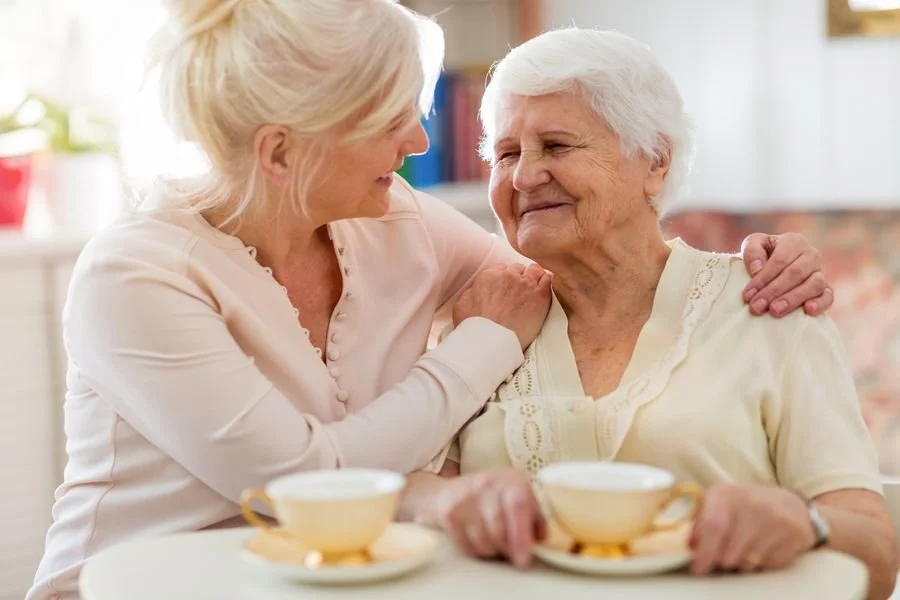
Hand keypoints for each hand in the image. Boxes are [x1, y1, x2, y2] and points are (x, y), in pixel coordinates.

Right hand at [433, 468, 545, 567]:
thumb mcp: (519, 499)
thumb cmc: (493, 499)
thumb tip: (541, 539)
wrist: (449, 492)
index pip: (517, 506)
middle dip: (507, 549)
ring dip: (492, 550)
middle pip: (499, 530)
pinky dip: (476, 550)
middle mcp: (487, 483)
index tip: (523, 559)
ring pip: (483, 541)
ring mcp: (465, 497)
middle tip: (510, 552)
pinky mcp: (449, 513)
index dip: (521, 535)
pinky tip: (477, 538)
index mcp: (512, 480)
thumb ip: (535, 517)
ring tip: (493, 541)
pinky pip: (467, 546)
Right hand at [453, 264, 551, 349]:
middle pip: (518, 268)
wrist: (491, 343)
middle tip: (519, 292)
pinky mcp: (540, 295)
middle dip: (518, 278)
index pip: (502, 268)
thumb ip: (471, 292)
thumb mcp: (462, 305)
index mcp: (489, 276)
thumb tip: (476, 289)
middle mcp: (508, 276)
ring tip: (533, 290)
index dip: (504, 278)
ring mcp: (526, 284)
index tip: (506, 288)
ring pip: (534, 270)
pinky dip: (546, 282)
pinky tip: (544, 290)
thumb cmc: (475, 329)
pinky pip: (548, 279)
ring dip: (533, 277)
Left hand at [689, 483, 815, 574]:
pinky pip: (770, 564)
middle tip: (724, 558)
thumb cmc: (746, 507)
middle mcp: (752, 502)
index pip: (713, 525)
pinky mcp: (796, 534)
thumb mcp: (720, 505)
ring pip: (749, 561)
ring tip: (746, 547)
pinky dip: (763, 562)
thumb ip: (701, 523)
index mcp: (727, 493)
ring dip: (742, 562)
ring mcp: (777, 518)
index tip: (698, 568)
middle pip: (729, 550)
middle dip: (722, 561)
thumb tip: (690, 546)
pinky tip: (765, 547)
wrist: (791, 503)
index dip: (704, 551)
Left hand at [740, 233, 832, 317]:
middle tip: (757, 307)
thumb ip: (752, 251)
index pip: (780, 260)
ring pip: (814, 284)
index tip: (747, 295)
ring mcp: (821, 272)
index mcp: (794, 241)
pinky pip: (829, 296)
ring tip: (775, 311)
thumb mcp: (753, 245)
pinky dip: (821, 303)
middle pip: (795, 273)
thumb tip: (758, 268)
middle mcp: (811, 255)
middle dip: (774, 291)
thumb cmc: (762, 256)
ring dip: (793, 299)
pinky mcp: (826, 290)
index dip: (763, 278)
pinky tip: (808, 310)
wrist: (774, 269)